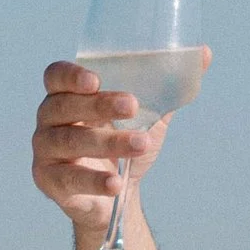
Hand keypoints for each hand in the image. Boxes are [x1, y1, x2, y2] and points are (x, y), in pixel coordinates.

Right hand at [30, 53, 207, 230]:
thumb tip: (204, 53)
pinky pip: (69, 178)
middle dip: (99, 106)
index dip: (71, 75)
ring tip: (140, 144)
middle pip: (64, 105)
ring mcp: (45, 150)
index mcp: (67, 95)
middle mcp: (49, 119)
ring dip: (107, 142)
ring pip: (70, 141)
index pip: (56, 75)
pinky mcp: (48, 181)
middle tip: (132, 106)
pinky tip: (117, 184)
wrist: (118, 195)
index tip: (96, 79)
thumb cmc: (125, 145)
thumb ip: (167, 87)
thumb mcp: (148, 115)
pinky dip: (94, 181)